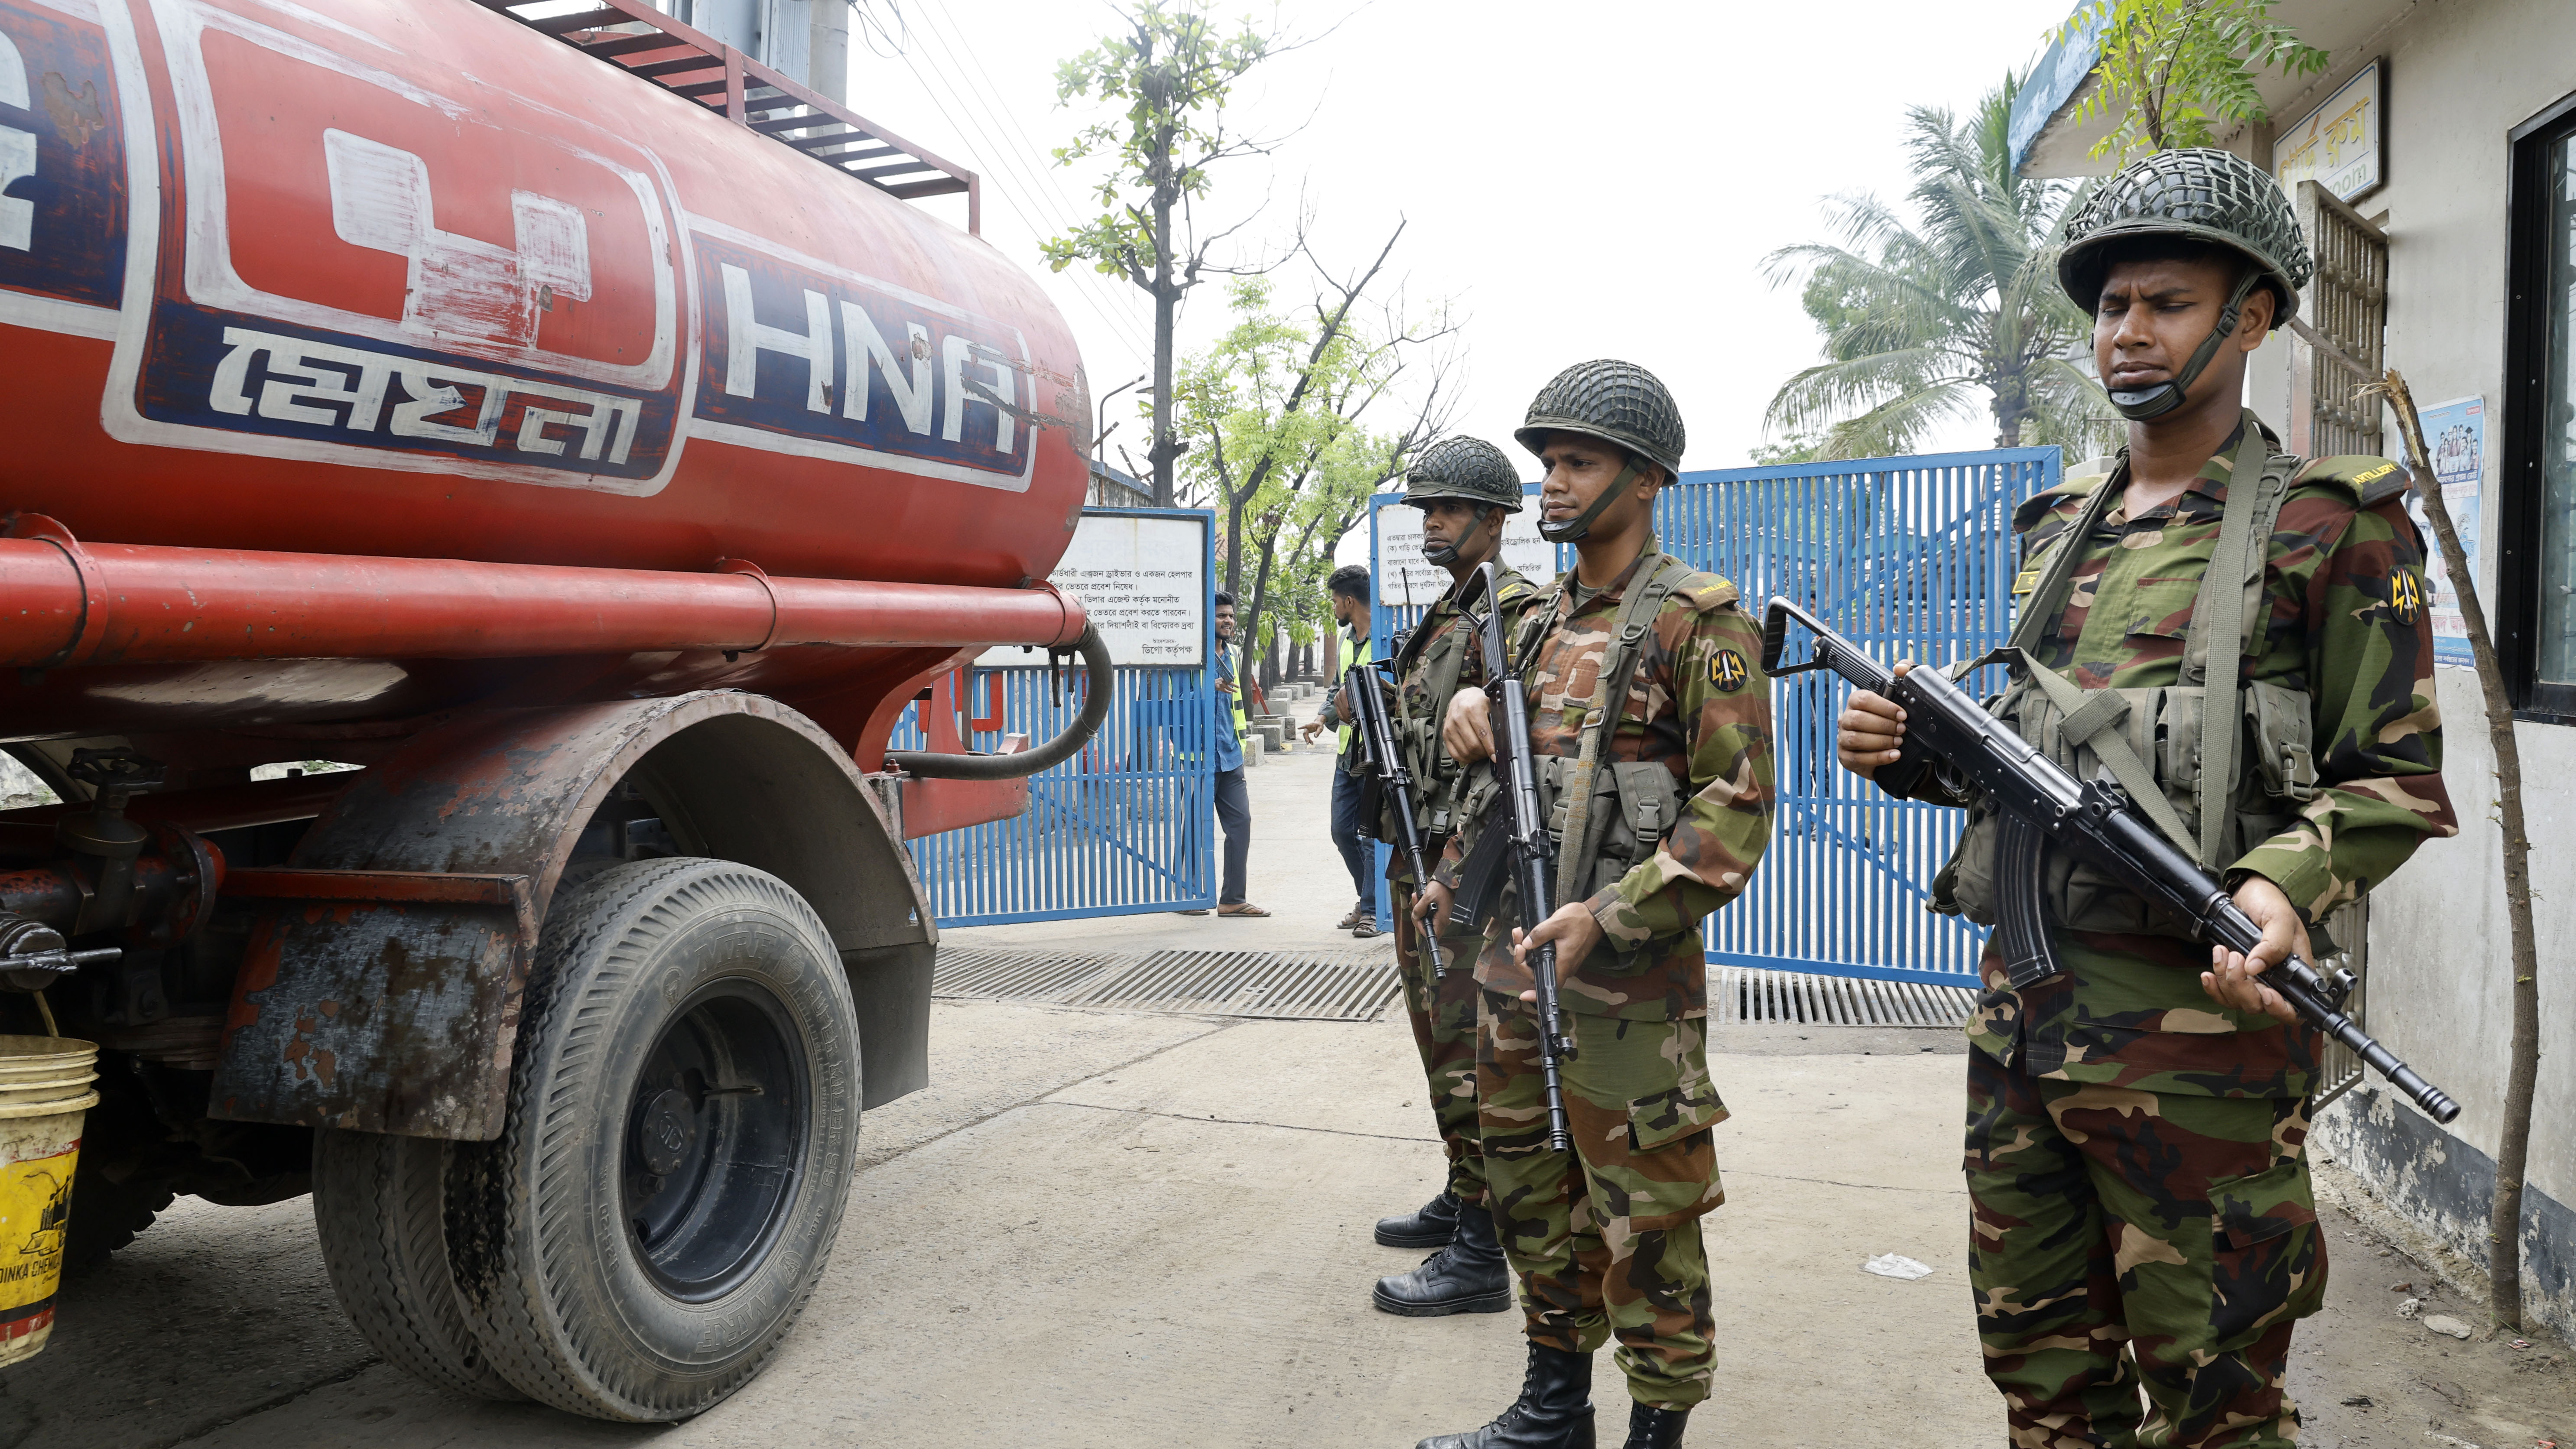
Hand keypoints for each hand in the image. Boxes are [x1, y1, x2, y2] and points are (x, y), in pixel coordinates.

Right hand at [1300, 718, 1325, 741]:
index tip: (1298, 728)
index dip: (1302, 727)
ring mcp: (1307, 730)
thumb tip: (1315, 736)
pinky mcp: (1307, 732)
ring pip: (1305, 736)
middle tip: (1307, 743)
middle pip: (1305, 733)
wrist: (1318, 724)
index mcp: (1310, 725)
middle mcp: (1307, 727)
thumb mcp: (1320, 728)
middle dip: (1306, 738)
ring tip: (1312, 743)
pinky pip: (1307, 737)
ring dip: (1307, 740)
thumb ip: (1318, 732)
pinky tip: (1312, 743)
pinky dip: (1309, 740)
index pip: (1305, 726)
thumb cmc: (1319, 725)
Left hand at [1415, 881, 1451, 927]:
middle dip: (1418, 916)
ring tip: (1417, 898)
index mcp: (1441, 919)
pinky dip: (1425, 908)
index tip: (1417, 919)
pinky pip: (1432, 914)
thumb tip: (1415, 916)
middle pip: (1428, 926)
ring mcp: (1443, 916)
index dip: (1421, 928)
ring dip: (1420, 910)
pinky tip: (1421, 899)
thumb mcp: (1427, 897)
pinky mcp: (1442, 911)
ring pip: (1428, 919)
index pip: (1431, 934)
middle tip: (1415, 904)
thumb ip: (1419, 908)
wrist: (1449, 880)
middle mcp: (1444, 920)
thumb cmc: (1442, 888)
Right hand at [1443, 688, 1493, 765]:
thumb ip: (1496, 721)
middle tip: (1490, 753)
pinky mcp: (1445, 734)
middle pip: (1473, 745)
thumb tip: (1502, 740)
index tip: (1496, 757)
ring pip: (1464, 751)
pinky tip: (1472, 755)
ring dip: (1475, 756)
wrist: (1462, 698)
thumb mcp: (1491, 706)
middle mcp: (1458, 717)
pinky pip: (1454, 753)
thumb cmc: (1478, 702)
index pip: (1483, 734)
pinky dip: (1465, 758)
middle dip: (1484, 753)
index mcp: (1472, 708)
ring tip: (1482, 753)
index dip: (1490, 748)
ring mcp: (1450, 727)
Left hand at [1509, 902, 1603, 1000]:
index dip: (1535, 993)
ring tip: (1519, 933)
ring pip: (1540, 963)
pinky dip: (1534, 949)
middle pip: (1538, 972)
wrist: (1595, 915)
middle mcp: (1564, 966)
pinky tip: (1527, 936)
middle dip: (1522, 959)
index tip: (1524, 996)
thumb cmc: (1580, 920)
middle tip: (1518, 941)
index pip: (1549, 985)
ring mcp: (1564, 961)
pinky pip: (1545, 957)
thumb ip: (1540, 934)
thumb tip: (1526, 944)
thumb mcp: (1557, 923)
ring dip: (1526, 952)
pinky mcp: (1563, 954)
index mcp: (1564, 963)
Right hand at [1836, 661, 1913, 780]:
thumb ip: (1904, 677)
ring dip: (1880, 741)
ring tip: (1898, 742)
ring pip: (1856, 739)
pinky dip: (1878, 757)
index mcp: (1855, 703)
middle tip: (1902, 729)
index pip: (1863, 699)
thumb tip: (1900, 668)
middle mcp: (1846, 719)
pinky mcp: (1845, 757)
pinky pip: (1858, 758)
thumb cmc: (1891, 723)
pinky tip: (1893, 755)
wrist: (1890, 751)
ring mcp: (1843, 739)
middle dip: (1883, 725)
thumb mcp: (1900, 701)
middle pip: (1857, 720)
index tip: (1902, 715)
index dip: (1883, 707)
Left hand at [2201, 875, 2307, 1024]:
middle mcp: (2276, 981)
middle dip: (2242, 987)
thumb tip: (2256, 967)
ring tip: (2222, 952)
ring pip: (2238, 1000)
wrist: (2249, 892)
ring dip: (2225, 980)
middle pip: (2259, 1006)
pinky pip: (2223, 994)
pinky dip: (2213, 987)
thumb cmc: (2270, 903)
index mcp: (2296, 972)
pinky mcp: (2236, 976)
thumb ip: (2275, 944)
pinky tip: (2208, 973)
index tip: (2266, 993)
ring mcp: (2254, 980)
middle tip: (2235, 957)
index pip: (2294, 1008)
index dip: (2280, 1009)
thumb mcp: (2279, 917)